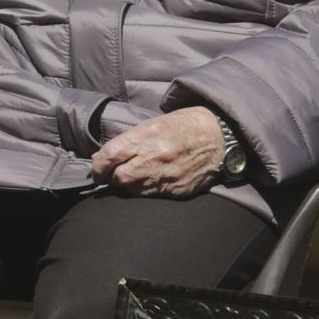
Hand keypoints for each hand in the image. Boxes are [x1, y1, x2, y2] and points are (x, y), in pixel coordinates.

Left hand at [91, 105, 224, 196]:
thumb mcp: (156, 122)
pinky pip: (153, 196)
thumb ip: (131, 139)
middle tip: (114, 174)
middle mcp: (157, 157)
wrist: (221, 137)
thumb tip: (104, 157)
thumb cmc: (186, 125)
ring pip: (134, 190)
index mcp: (149, 135)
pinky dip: (148, 190)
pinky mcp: (178, 190)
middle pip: (120, 177)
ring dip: (130, 185)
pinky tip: (155, 179)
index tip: (97, 169)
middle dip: (114, 177)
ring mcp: (168, 176)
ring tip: (137, 175)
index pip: (111, 155)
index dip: (98, 165)